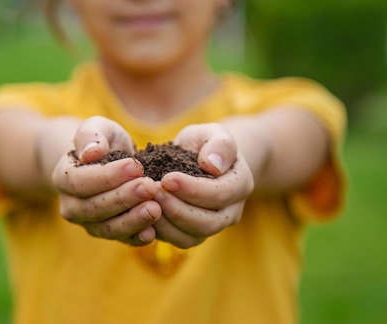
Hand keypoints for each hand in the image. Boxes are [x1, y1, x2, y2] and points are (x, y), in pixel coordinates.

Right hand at [51, 116, 161, 245]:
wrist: (107, 161)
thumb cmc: (102, 141)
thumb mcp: (97, 128)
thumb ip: (91, 135)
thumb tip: (91, 153)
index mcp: (63, 178)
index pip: (80, 182)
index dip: (107, 176)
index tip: (135, 166)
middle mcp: (71, 206)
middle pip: (94, 208)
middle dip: (123, 198)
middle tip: (149, 187)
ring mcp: (89, 223)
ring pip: (107, 229)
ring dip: (132, 220)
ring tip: (156, 209)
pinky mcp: (110, 233)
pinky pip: (122, 240)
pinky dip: (137, 238)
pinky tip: (154, 232)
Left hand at [152, 123, 254, 247]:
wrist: (199, 159)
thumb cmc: (205, 143)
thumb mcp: (213, 133)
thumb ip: (219, 144)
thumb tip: (213, 166)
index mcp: (241, 185)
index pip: (220, 194)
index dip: (192, 189)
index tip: (166, 178)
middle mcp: (232, 211)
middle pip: (208, 223)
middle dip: (177, 209)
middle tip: (152, 192)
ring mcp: (214, 226)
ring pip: (193, 237)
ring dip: (167, 223)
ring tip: (146, 203)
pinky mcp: (195, 234)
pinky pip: (180, 241)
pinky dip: (162, 232)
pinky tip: (145, 214)